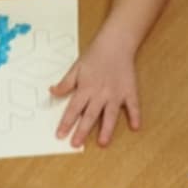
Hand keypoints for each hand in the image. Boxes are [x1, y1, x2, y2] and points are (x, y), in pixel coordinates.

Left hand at [50, 32, 139, 147]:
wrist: (115, 43)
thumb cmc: (95, 56)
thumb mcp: (76, 68)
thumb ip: (65, 83)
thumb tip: (52, 92)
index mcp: (86, 88)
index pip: (73, 109)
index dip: (66, 122)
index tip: (60, 135)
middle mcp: (100, 94)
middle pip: (90, 115)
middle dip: (82, 131)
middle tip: (76, 144)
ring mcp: (116, 94)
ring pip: (110, 114)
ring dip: (107, 129)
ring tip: (103, 142)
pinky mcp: (129, 91)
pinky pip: (133, 105)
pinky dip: (135, 116)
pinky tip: (135, 127)